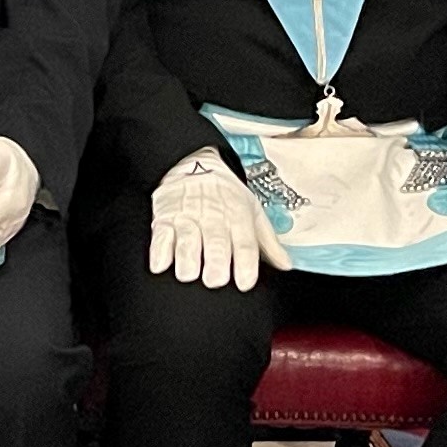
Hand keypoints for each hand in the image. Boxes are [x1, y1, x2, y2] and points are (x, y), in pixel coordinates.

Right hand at [148, 150, 284, 289]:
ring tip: (188, 274)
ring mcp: (187, 218)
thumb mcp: (253, 211)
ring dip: (187, 259)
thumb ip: (268, 242)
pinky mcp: (165, 218)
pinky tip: (161, 264)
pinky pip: (161, 236)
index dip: (245, 264)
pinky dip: (160, 251)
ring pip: (187, 240)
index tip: (244, 283)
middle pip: (216, 244)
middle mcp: (213, 219)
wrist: (195, 163)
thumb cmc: (226, 194)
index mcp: (238, 218)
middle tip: (215, 280)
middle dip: (215, 263)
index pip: (245, 243)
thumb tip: (286, 265)